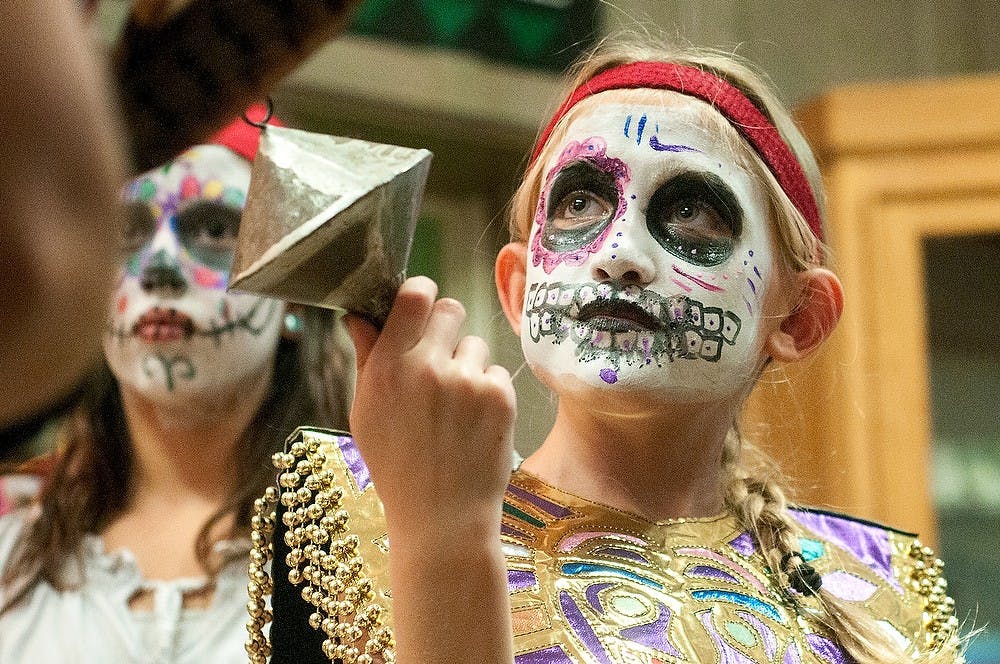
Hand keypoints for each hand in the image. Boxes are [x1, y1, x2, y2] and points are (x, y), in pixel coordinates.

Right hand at [343, 276, 515, 543]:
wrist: (442, 516)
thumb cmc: (397, 465)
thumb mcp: (366, 413)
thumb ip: (367, 358)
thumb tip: (360, 315)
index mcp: (388, 368)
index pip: (413, 296)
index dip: (420, 293)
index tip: (420, 303)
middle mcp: (427, 368)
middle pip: (450, 309)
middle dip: (446, 327)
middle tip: (440, 357)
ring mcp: (467, 381)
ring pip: (474, 344)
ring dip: (467, 364)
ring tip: (454, 407)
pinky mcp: (499, 397)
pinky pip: (495, 371)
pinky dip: (487, 391)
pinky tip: (472, 422)